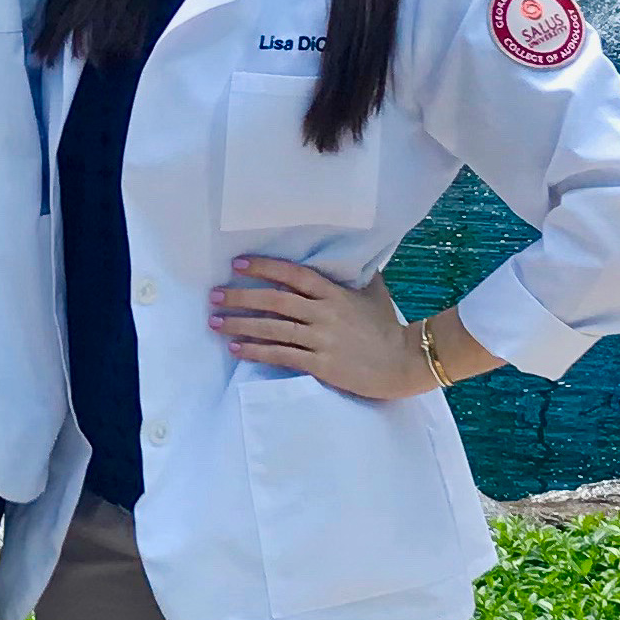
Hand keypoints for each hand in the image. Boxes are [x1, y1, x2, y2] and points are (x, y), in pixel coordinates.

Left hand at [211, 258, 433, 401]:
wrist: (405, 362)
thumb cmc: (388, 327)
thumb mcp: (374, 294)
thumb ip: (357, 276)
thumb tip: (351, 255)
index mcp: (335, 293)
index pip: (293, 274)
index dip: (265, 267)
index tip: (238, 264)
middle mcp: (324, 313)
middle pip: (275, 300)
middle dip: (240, 296)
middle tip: (214, 295)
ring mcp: (321, 339)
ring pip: (272, 328)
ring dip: (239, 324)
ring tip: (214, 322)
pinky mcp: (321, 364)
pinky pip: (281, 355)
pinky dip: (256, 351)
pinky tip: (236, 349)